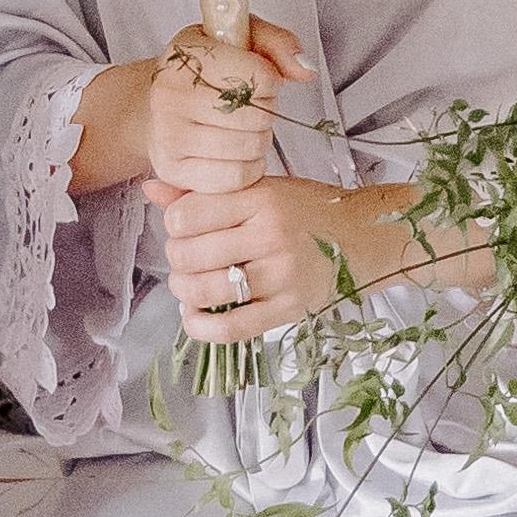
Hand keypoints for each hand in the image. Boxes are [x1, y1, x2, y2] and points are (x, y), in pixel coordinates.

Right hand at [135, 12, 310, 203]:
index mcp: (186, 57)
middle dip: (266, 112)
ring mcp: (168, 136)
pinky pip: (235, 177)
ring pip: (248, 147)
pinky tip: (238, 152)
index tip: (257, 80)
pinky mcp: (172, 170)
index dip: (270, 81)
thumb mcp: (241, 39)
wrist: (157, 103)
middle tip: (250, 106)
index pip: (259, 77)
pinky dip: (248, 168)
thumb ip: (279, 44)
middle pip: (256, 115)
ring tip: (242, 127)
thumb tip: (305, 70)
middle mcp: (170, 97)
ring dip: (258, 140)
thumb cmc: (204, 72)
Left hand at [157, 168, 374, 338]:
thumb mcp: (261, 188)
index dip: (173, 224)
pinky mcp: (288, 309)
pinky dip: (201, 327)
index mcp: (261, 199)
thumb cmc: (309, 209)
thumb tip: (151, 189)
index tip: (183, 227)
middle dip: (176, 259)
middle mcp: (270, 235)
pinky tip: (195, 317)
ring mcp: (280, 275)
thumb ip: (206, 192)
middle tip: (187, 257)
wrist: (365, 237)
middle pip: (189, 254)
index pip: (187, 215)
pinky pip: (231, 327)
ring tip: (189, 285)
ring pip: (204, 290)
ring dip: (183, 291)